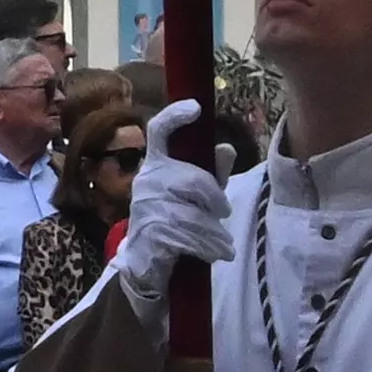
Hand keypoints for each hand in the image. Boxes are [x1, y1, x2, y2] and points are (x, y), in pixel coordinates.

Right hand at [116, 106, 231, 300]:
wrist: (144, 263)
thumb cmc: (173, 220)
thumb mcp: (195, 196)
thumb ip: (212, 173)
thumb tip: (227, 148)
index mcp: (156, 164)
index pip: (158, 131)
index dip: (175, 116)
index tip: (196, 108)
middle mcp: (146, 180)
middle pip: (193, 180)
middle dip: (216, 200)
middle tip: (224, 213)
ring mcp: (145, 206)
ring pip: (193, 214)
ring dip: (215, 232)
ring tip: (224, 244)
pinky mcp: (149, 232)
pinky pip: (187, 236)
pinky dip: (208, 247)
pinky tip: (216, 253)